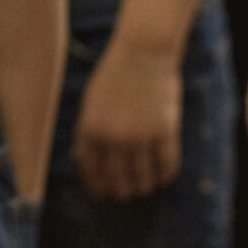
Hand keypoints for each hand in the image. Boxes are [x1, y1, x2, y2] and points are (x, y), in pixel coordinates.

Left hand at [72, 38, 180, 200]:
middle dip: (120, 191)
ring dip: (143, 187)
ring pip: (142, 178)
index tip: (102, 193)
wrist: (142, 52)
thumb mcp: (90, 102)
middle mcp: (114, 138)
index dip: (97, 186)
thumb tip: (80, 160)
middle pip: (117, 180)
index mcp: (91, 130)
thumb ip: (85, 132)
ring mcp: (141, 137)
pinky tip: (162, 177)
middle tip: (125, 195)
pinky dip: (165, 176)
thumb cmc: (113, 74)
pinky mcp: (165, 132)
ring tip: (144, 188)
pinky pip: (167, 166)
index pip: (92, 171)